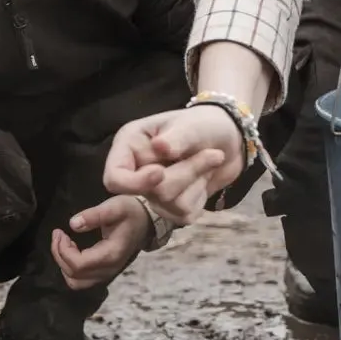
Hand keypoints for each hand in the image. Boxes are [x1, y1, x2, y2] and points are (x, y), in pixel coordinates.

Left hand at [51, 196, 151, 289]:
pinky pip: (82, 280)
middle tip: (58, 235)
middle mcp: (109, 269)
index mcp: (110, 255)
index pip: (79, 264)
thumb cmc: (130, 211)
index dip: (63, 250)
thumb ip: (94, 215)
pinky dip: (71, 268)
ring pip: (77, 282)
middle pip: (75, 275)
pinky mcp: (105, 271)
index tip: (59, 231)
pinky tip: (71, 250)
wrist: (147, 220)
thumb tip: (73, 224)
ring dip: (64, 264)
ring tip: (63, 244)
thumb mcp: (114, 207)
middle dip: (60, 255)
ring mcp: (108, 273)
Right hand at [103, 104, 240, 224]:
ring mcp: (153, 192)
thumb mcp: (191, 125)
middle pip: (152, 192)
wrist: (227, 140)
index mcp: (129, 146)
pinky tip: (204, 178)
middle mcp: (137, 170)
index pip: (114, 179)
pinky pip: (184, 215)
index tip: (160, 172)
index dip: (134, 183)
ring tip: (209, 160)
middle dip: (185, 174)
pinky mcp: (172, 207)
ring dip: (197, 182)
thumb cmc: (202, 124)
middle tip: (210, 153)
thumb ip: (176, 137)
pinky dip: (201, 196)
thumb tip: (159, 146)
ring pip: (171, 205)